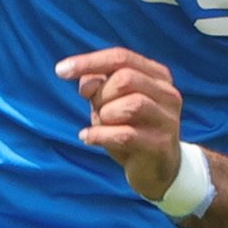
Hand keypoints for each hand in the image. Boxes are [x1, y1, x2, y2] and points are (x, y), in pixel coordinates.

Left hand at [57, 47, 185, 201]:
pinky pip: (125, 134)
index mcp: (157, 76)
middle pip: (125, 78)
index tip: (60, 70)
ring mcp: (167, 120)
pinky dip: (100, 135)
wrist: (157, 170)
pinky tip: (88, 138)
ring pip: (131, 104)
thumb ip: (98, 86)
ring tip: (100, 125)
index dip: (89, 61)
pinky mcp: (160, 145)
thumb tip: (85, 83)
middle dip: (100, 94)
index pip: (121, 57)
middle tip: (95, 111)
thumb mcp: (111, 103)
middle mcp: (168, 94)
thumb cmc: (130, 129)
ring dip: (105, 115)